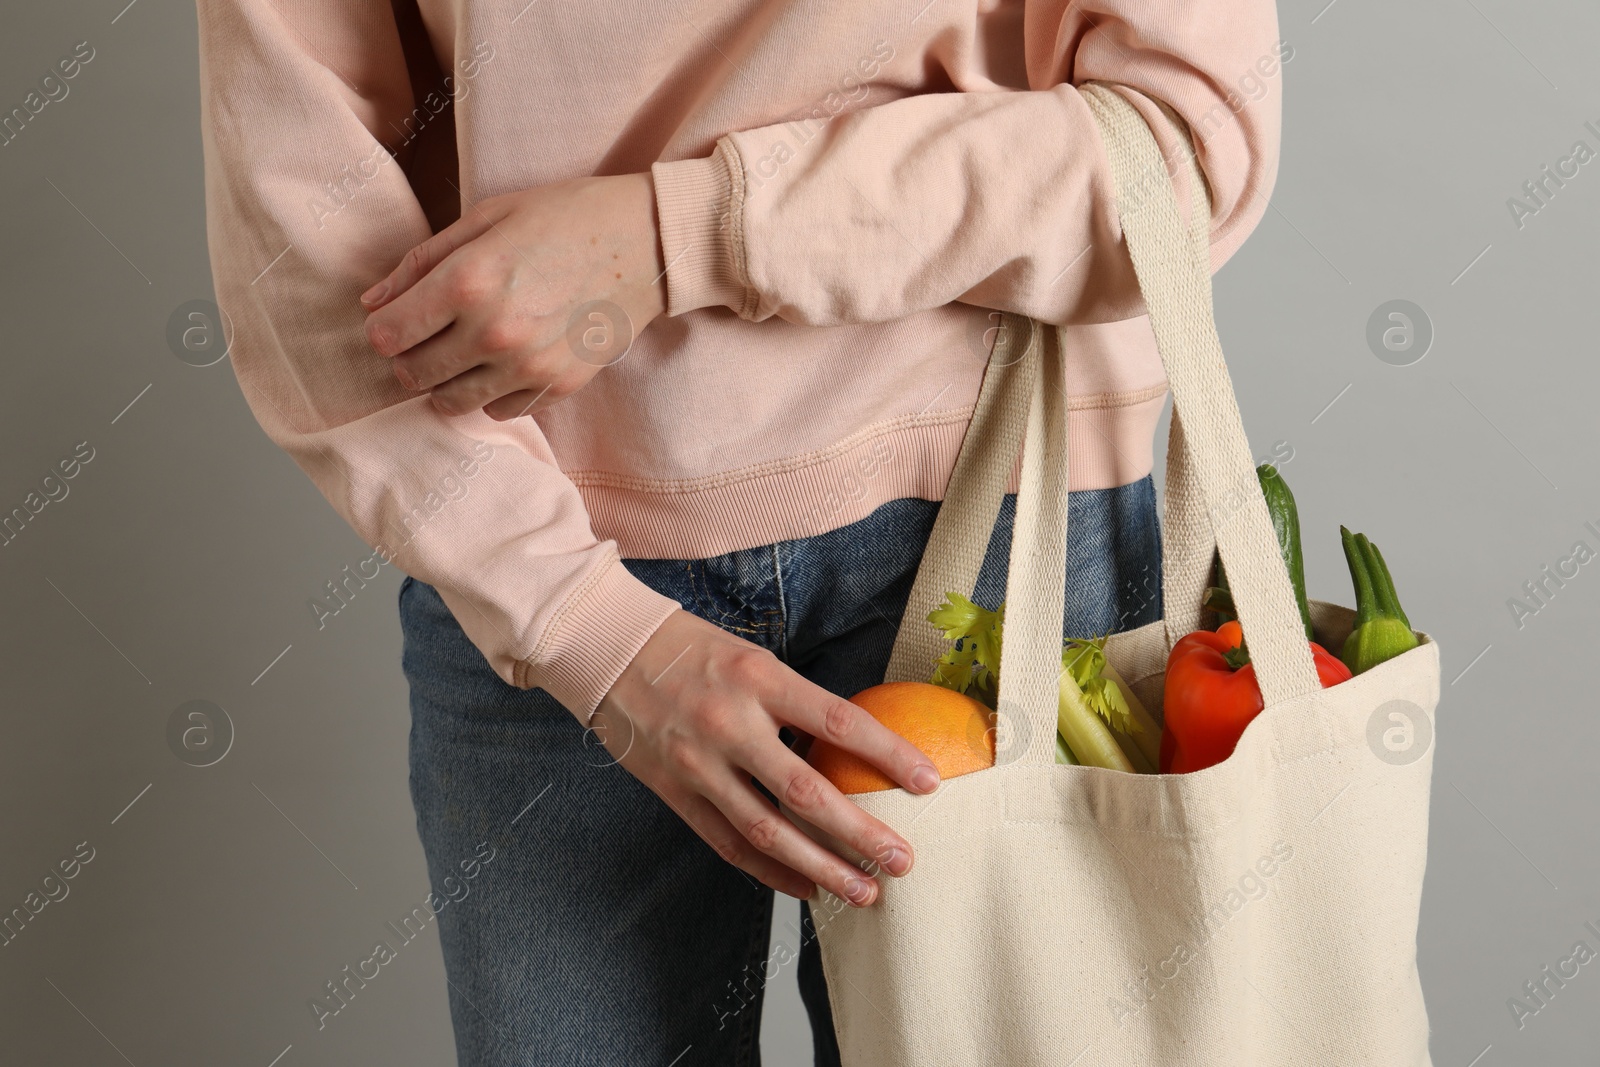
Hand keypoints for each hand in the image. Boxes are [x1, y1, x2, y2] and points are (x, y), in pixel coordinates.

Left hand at [359, 172, 666, 419]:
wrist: (650, 243)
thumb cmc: (568, 217)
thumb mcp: (488, 216)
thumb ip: (423, 261)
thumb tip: (374, 302)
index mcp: (468, 282)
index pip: (387, 335)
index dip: (383, 326)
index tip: (396, 317)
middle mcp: (494, 333)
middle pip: (412, 375)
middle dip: (410, 356)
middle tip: (429, 334)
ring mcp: (528, 367)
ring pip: (451, 402)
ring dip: (446, 379)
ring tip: (464, 349)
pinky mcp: (558, 387)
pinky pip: (498, 410)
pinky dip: (490, 392)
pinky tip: (504, 360)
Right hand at [591, 609, 941, 906]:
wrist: (606, 649)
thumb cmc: (691, 649)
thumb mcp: (752, 658)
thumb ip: (796, 700)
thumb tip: (858, 742)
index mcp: (760, 677)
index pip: (839, 721)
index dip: (888, 754)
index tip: (928, 783)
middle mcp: (730, 723)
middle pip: (808, 791)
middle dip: (863, 833)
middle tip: (903, 860)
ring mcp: (699, 763)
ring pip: (769, 830)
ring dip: (822, 867)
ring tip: (864, 890)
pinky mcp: (674, 791)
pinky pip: (729, 843)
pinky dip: (771, 872)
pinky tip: (806, 887)